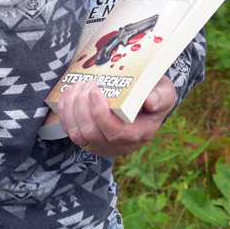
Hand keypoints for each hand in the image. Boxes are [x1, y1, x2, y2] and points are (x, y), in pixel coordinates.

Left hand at [56, 75, 175, 156]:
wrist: (142, 96)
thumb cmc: (152, 92)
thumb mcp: (165, 92)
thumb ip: (162, 96)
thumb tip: (150, 102)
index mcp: (139, 134)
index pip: (116, 133)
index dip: (101, 114)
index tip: (95, 92)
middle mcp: (119, 145)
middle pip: (92, 134)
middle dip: (82, 106)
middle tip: (87, 83)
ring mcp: (102, 144)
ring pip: (78, 134)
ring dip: (72, 108)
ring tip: (78, 86)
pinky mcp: (88, 139)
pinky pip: (70, 131)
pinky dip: (65, 111)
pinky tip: (69, 94)